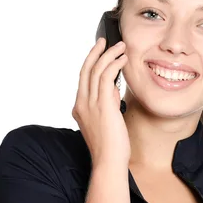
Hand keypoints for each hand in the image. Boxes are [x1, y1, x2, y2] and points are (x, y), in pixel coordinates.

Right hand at [72, 37, 129, 166]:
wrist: (109, 162)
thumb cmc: (110, 147)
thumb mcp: (105, 121)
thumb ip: (106, 104)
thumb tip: (112, 89)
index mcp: (79, 108)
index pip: (83, 79)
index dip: (91, 62)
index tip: (99, 51)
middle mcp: (82, 103)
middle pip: (86, 69)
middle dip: (95, 52)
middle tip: (105, 41)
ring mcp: (91, 104)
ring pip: (97, 70)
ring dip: (109, 55)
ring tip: (121, 46)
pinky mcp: (103, 105)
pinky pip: (107, 77)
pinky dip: (115, 64)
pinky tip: (123, 59)